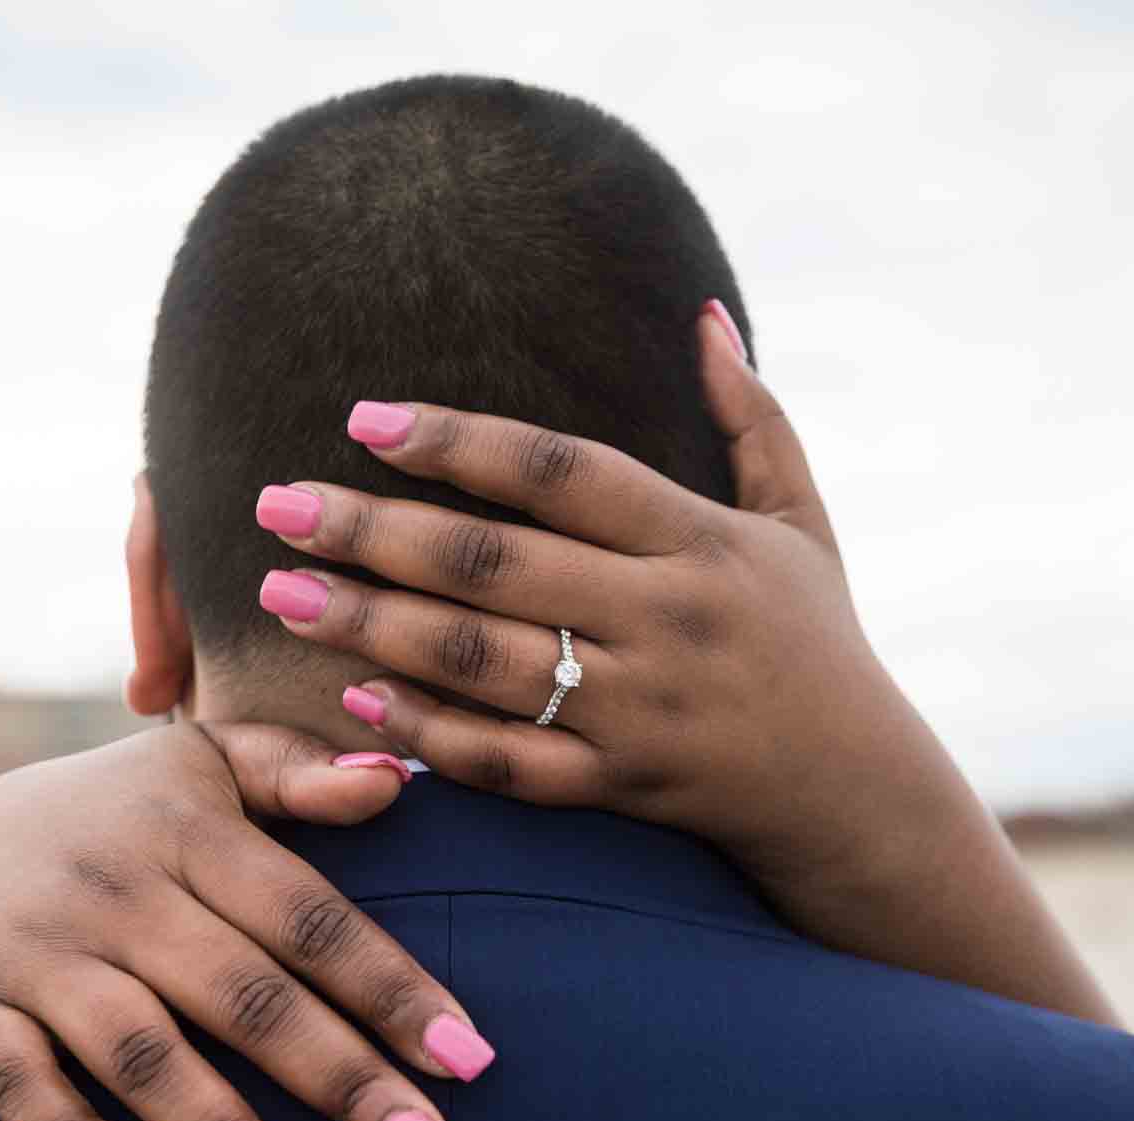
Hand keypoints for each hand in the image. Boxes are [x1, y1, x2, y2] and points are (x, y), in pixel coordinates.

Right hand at [0, 724, 493, 1120]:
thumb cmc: (130, 816)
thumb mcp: (208, 768)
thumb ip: (298, 772)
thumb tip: (396, 783)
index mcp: (189, 828)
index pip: (307, 916)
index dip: (389, 987)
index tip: (468, 1059)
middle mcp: (117, 888)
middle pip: (243, 994)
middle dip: (339, 1079)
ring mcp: (40, 950)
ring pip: (140, 1051)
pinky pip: (14, 1083)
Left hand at [255, 302, 1115, 1024]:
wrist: (857, 792)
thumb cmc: (815, 639)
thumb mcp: (802, 521)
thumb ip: (753, 417)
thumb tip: (703, 315)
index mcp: (701, 540)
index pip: (562, 473)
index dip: (460, 441)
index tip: (363, 416)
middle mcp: (667, 619)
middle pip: (498, 564)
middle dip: (377, 532)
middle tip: (276, 504)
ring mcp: (641, 710)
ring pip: (486, 663)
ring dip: (374, 627)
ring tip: (282, 592)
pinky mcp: (621, 786)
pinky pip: (508, 761)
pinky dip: (429, 734)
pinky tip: (352, 698)